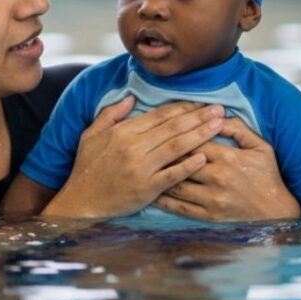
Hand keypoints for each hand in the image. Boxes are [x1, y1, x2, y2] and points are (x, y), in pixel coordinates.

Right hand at [42, 97, 220, 218]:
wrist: (81, 202)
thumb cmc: (86, 167)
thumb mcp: (91, 134)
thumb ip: (111, 114)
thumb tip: (131, 98)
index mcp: (123, 132)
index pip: (159, 115)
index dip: (183, 107)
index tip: (201, 102)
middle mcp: (133, 147)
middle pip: (172, 128)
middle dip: (198, 117)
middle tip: (220, 109)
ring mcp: (141, 168)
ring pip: (176, 147)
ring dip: (200, 135)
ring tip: (218, 126)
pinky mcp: (146, 189)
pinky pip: (172, 175)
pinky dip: (188, 166)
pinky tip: (204, 157)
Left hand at [152, 114, 300, 221]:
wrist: (277, 213)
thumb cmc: (268, 176)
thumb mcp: (260, 147)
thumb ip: (239, 129)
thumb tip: (217, 114)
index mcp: (228, 158)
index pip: (194, 140)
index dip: (178, 133)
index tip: (164, 128)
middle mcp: (217, 178)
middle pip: (181, 161)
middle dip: (163, 152)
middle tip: (147, 145)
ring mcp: (211, 199)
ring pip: (177, 184)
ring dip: (159, 175)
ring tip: (144, 167)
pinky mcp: (208, 216)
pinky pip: (180, 207)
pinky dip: (164, 200)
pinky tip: (152, 193)